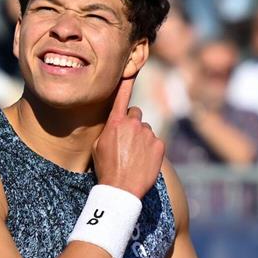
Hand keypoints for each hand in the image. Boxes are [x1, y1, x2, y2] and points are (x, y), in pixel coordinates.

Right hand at [92, 78, 164, 196]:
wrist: (121, 189)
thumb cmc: (105, 168)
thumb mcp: (98, 146)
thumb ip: (109, 129)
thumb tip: (117, 124)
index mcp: (115, 122)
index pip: (121, 96)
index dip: (126, 81)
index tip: (131, 69)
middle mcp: (133, 124)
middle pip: (135, 115)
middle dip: (132, 125)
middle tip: (127, 143)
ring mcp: (148, 134)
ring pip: (145, 130)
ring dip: (141, 139)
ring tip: (134, 157)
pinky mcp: (159, 145)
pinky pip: (155, 142)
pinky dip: (151, 150)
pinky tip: (143, 161)